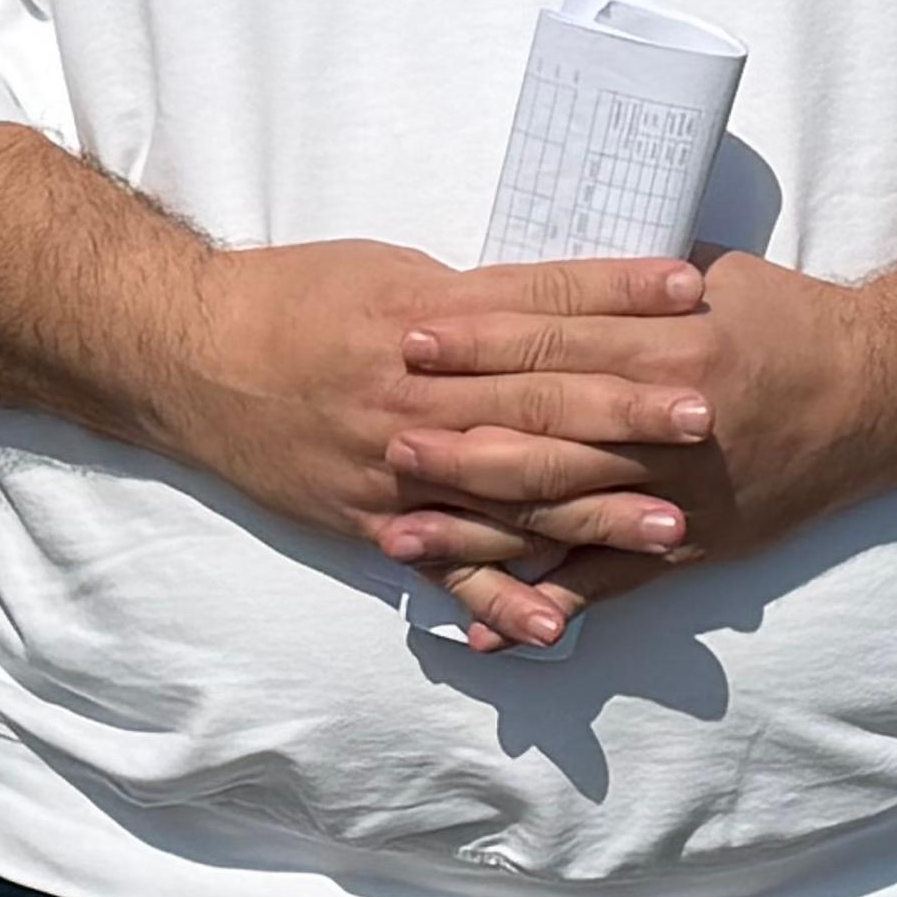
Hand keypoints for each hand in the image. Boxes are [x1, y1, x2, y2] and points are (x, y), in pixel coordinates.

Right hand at [139, 243, 716, 612]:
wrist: (186, 353)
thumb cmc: (294, 298)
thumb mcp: (387, 270)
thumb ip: (472, 295)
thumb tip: (558, 299)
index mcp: (426, 317)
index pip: (540, 303)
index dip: (617, 294)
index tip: (692, 289)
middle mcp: (416, 393)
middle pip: (538, 400)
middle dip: (627, 410)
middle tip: (709, 412)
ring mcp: (396, 465)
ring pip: (507, 492)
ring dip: (593, 513)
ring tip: (672, 523)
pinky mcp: (372, 520)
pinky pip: (444, 567)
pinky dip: (498, 598)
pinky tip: (556, 625)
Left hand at [373, 252, 896, 649]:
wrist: (883, 393)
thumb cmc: (791, 319)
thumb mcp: (714, 270)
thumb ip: (628, 276)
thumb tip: (544, 260)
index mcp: (670, 341)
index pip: (556, 339)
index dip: (481, 339)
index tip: (414, 335)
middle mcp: (669, 420)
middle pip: (546, 429)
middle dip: (459, 436)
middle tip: (384, 438)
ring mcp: (677, 492)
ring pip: (561, 513)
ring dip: (475, 530)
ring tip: (397, 537)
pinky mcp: (690, 544)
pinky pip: (606, 584)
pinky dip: (544, 605)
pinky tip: (482, 624)